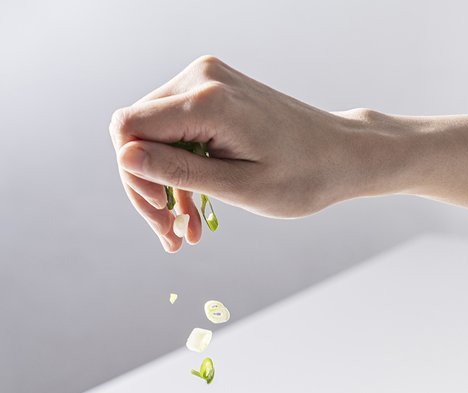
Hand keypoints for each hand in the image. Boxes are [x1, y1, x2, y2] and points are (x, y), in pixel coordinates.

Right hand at [109, 56, 395, 251]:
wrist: (340, 153)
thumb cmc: (302, 176)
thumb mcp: (239, 188)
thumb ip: (180, 173)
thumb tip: (125, 159)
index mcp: (207, 101)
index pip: (128, 129)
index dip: (133, 176)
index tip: (162, 215)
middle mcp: (200, 78)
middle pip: (136, 132)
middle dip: (147, 188)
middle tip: (172, 237)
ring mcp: (205, 80)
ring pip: (153, 135)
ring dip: (165, 186)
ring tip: (186, 234)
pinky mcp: (211, 90)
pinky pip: (176, 131)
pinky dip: (182, 171)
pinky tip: (196, 213)